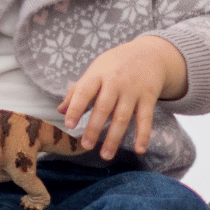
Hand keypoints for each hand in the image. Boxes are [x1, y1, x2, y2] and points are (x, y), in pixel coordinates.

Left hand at [58, 36, 184, 159]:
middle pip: (103, 107)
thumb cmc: (115, 65)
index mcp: (98, 74)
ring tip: (105, 155)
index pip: (84, 92)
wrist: (149, 54)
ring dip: (114, 138)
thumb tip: (60, 110)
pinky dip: (143, 135)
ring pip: (122, 117)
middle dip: (94, 128)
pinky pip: (146, 119)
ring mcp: (133, 90)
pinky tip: (139, 150)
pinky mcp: (149, 97)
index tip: (69, 125)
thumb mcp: (95, 70)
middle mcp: (115, 81)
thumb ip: (78, 90)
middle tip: (86, 146)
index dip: (76, 108)